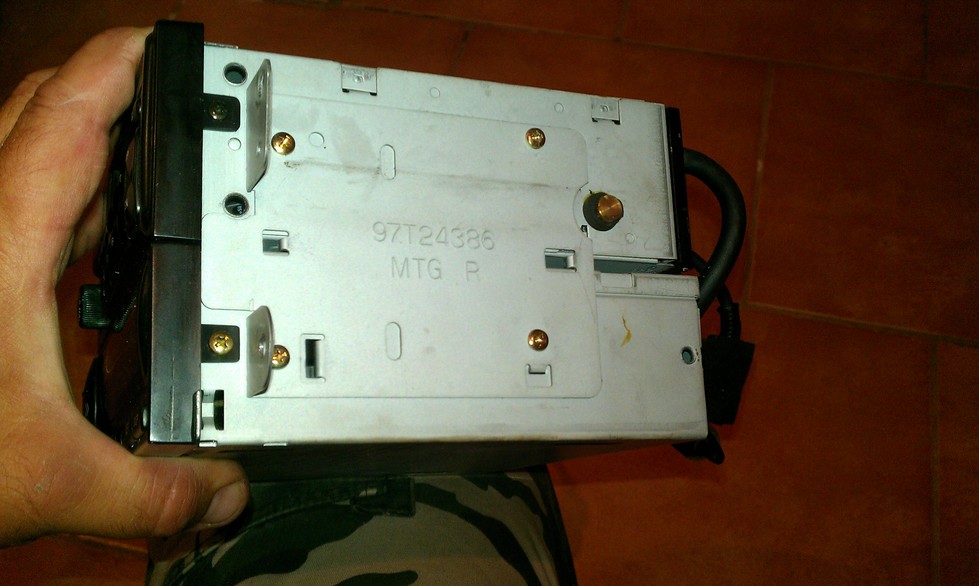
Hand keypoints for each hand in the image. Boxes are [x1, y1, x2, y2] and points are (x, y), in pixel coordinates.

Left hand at [0, 27, 247, 545]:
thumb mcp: (47, 479)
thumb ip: (150, 491)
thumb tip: (221, 494)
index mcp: (3, 246)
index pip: (66, 119)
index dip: (118, 65)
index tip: (164, 42)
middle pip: (40, 110)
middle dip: (108, 88)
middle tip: (171, 94)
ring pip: (22, 147)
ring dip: (84, 136)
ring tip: (150, 150)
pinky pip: (16, 195)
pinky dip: (61, 190)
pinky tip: (92, 233)